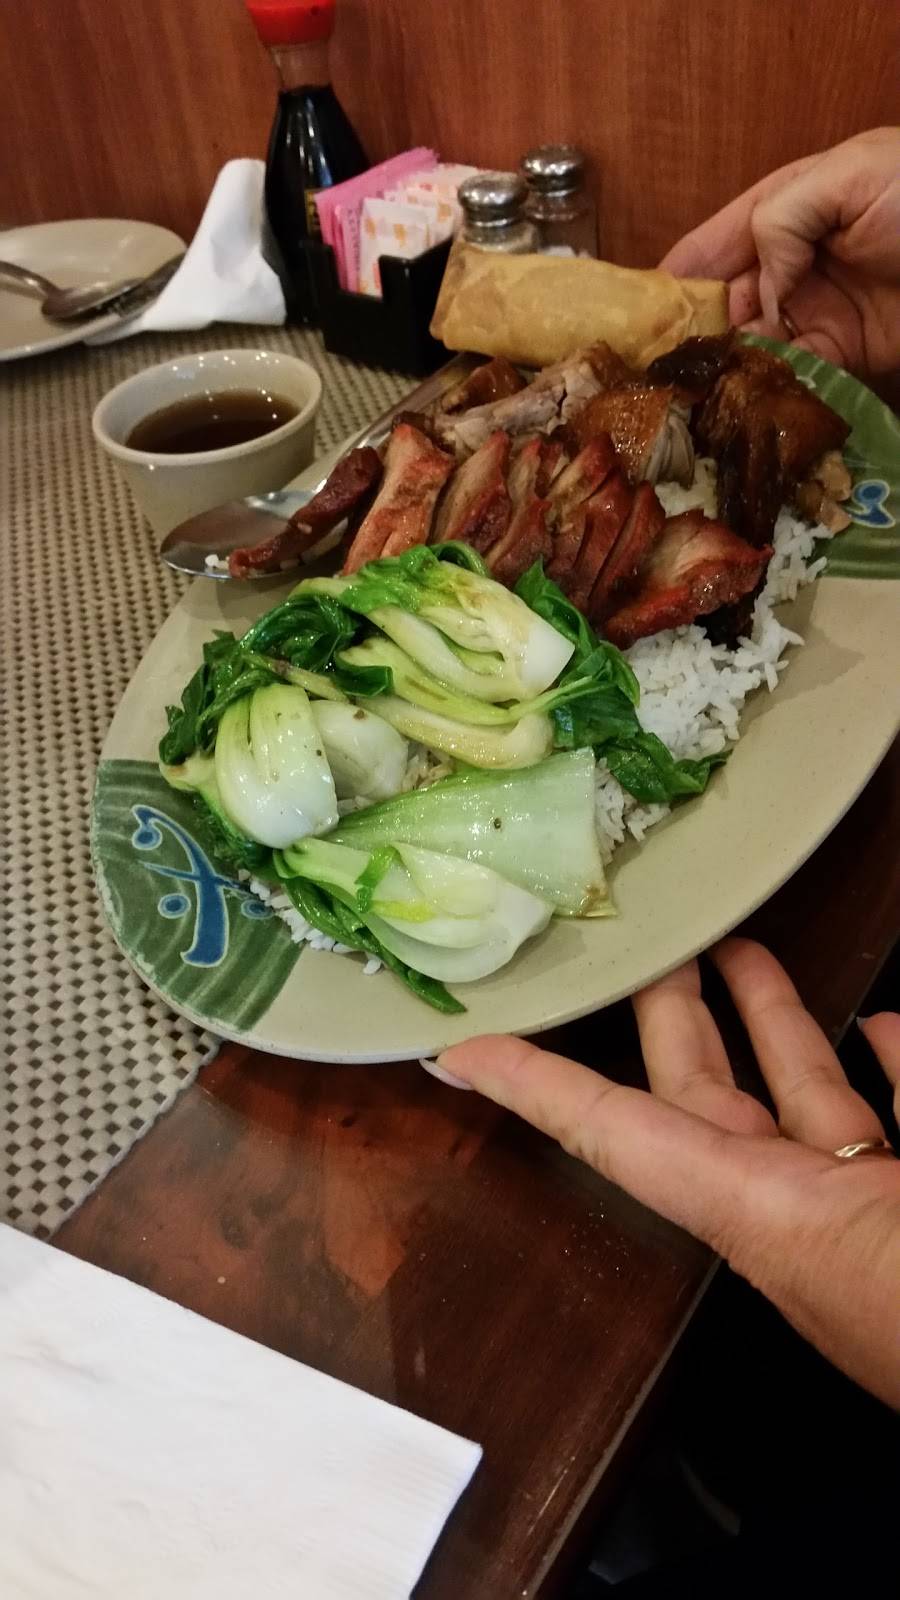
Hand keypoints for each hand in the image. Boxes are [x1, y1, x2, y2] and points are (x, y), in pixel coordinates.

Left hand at [434, 939, 899, 1405]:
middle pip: (706, 1091)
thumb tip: (892, 1034)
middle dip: (669, 1013)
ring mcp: (863, 1207)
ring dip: (770, 1021)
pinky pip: (888, 1117)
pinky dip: (885, 1066)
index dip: (533, 1086)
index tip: (459, 1053)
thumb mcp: (844, 1232)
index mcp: (764, 1215)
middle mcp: (801, 1211)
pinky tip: (883, 1027)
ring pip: (803, 1092)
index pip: (614, 1130)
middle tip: (639, 945)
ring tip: (740, 953)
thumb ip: (887, 1114)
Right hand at [659, 128, 899, 376]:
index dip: (672, 282)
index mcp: (783, 210)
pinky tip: (740, 404)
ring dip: (724, 371)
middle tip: (657, 372)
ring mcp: (814, 314)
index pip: (712, 248)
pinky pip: (790, 377)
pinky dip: (765, 392)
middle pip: (722, 308)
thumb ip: (782, 217)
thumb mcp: (849, 175)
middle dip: (692, 338)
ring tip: (692, 395)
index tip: (635, 318)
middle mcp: (790, 265)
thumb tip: (755, 287)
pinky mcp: (841, 356)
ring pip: (749, 348)